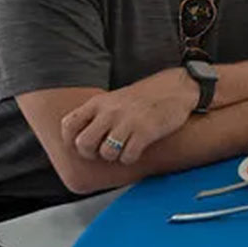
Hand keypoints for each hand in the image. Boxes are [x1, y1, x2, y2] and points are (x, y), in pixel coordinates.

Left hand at [61, 67, 197, 164]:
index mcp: (100, 102)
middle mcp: (110, 111)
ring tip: (122, 150)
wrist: (178, 87)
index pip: (69, 125)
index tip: (80, 145)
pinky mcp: (146, 131)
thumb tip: (81, 137)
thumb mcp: (116, 99)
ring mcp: (128, 121)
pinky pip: (128, 156)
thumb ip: (98, 113)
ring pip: (106, 153)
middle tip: (101, 152)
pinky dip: (130, 158)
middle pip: (84, 143)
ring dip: (113, 157)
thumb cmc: (147, 96)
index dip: (70, 140)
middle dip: (91, 153)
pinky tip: (136, 151)